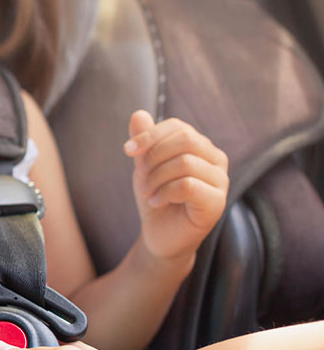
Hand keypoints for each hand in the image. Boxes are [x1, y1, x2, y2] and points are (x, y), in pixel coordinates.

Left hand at [124, 110, 228, 263]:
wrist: (159, 235)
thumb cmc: (156, 198)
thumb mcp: (144, 166)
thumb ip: (143, 141)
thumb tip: (138, 114)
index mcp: (201, 146)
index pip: (177, 127)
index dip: (149, 135)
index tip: (127, 150)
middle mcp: (216, 159)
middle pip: (185, 140)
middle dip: (153, 157)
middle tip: (140, 177)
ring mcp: (221, 181)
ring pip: (185, 163)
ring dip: (156, 178)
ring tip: (147, 192)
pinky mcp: (217, 202)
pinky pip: (188, 185)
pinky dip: (165, 192)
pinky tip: (156, 202)